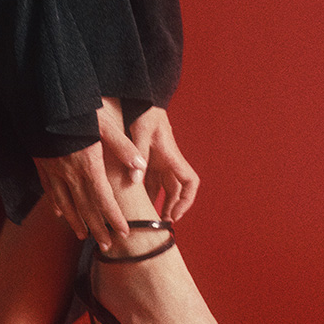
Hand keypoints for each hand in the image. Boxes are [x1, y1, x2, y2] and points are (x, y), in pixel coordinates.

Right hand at [33, 102, 146, 251]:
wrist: (45, 103)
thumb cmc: (79, 111)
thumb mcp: (105, 124)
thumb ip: (123, 147)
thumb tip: (140, 166)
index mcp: (88, 165)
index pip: (104, 199)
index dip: (114, 217)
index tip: (124, 232)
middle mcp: (70, 173)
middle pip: (85, 208)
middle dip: (97, 228)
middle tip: (107, 245)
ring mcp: (54, 170)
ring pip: (65, 204)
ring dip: (76, 222)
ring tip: (84, 236)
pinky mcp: (43, 164)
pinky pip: (49, 190)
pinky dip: (56, 205)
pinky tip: (59, 214)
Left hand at [127, 106, 198, 221]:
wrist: (140, 97)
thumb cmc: (144, 110)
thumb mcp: (140, 131)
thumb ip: (137, 154)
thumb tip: (134, 181)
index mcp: (171, 155)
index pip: (190, 182)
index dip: (187, 200)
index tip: (175, 215)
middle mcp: (168, 160)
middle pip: (176, 190)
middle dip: (171, 208)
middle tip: (159, 225)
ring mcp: (159, 160)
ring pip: (163, 187)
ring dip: (158, 202)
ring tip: (146, 220)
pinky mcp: (148, 157)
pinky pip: (150, 179)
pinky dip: (145, 192)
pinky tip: (134, 202)